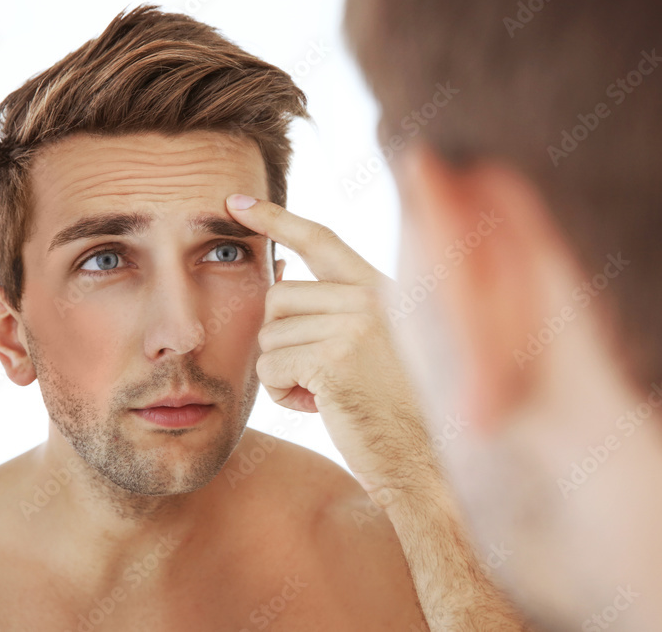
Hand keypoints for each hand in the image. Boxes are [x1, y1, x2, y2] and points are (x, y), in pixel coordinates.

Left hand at [225, 193, 438, 496]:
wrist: (425, 460)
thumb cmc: (396, 409)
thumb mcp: (373, 344)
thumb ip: (334, 309)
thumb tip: (276, 278)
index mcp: (381, 288)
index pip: (320, 238)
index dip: (277, 218)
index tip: (237, 201)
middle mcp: (369, 297)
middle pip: (277, 297)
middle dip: (280, 339)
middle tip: (314, 373)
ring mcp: (354, 325)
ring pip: (269, 336)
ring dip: (283, 372)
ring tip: (325, 392)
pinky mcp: (334, 359)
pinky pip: (270, 368)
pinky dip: (282, 394)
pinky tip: (320, 407)